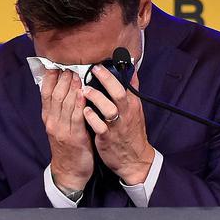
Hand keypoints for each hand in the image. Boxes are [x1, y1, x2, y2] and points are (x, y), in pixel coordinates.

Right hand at [40, 69, 92, 190]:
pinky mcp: (74, 138)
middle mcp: (52, 121)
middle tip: (71, 63)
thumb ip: (62, 107)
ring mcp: (62, 130)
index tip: (57, 63)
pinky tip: (84, 93)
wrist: (69, 171)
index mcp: (48, 117)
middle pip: (56, 94)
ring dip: (72, 87)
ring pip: (65, 103)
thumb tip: (67, 86)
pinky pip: (77, 118)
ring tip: (78, 73)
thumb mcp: (59, 125)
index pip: (46, 92)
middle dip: (63, 78)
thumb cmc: (68, 146)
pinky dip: (79, 104)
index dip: (51, 77)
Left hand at [82, 68, 154, 184]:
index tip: (107, 59)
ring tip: (84, 90)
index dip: (118, 70)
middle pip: (119, 92)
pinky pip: (100, 127)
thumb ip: (132, 90)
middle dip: (106, 79)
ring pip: (109, 109)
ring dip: (96, 98)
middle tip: (94, 68)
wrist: (135, 160)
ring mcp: (117, 125)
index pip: (128, 83)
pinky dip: (92, 118)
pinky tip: (84, 112)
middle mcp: (126, 113)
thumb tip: (131, 70)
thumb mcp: (135, 110)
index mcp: (132, 104)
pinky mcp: (108, 138)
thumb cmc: (131, 132)